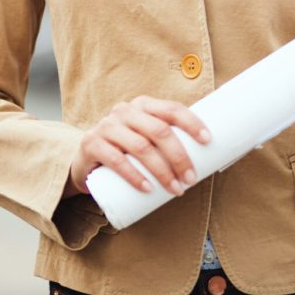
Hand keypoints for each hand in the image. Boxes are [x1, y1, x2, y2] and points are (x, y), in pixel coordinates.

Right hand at [63, 96, 211, 198]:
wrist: (85, 159)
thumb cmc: (125, 150)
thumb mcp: (144, 138)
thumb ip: (166, 141)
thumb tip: (209, 157)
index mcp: (143, 105)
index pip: (171, 108)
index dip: (191, 122)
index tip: (208, 140)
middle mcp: (124, 111)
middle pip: (158, 130)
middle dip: (179, 156)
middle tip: (191, 179)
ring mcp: (107, 126)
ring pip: (140, 147)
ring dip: (162, 171)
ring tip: (176, 189)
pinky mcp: (92, 144)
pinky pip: (115, 159)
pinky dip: (134, 176)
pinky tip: (148, 189)